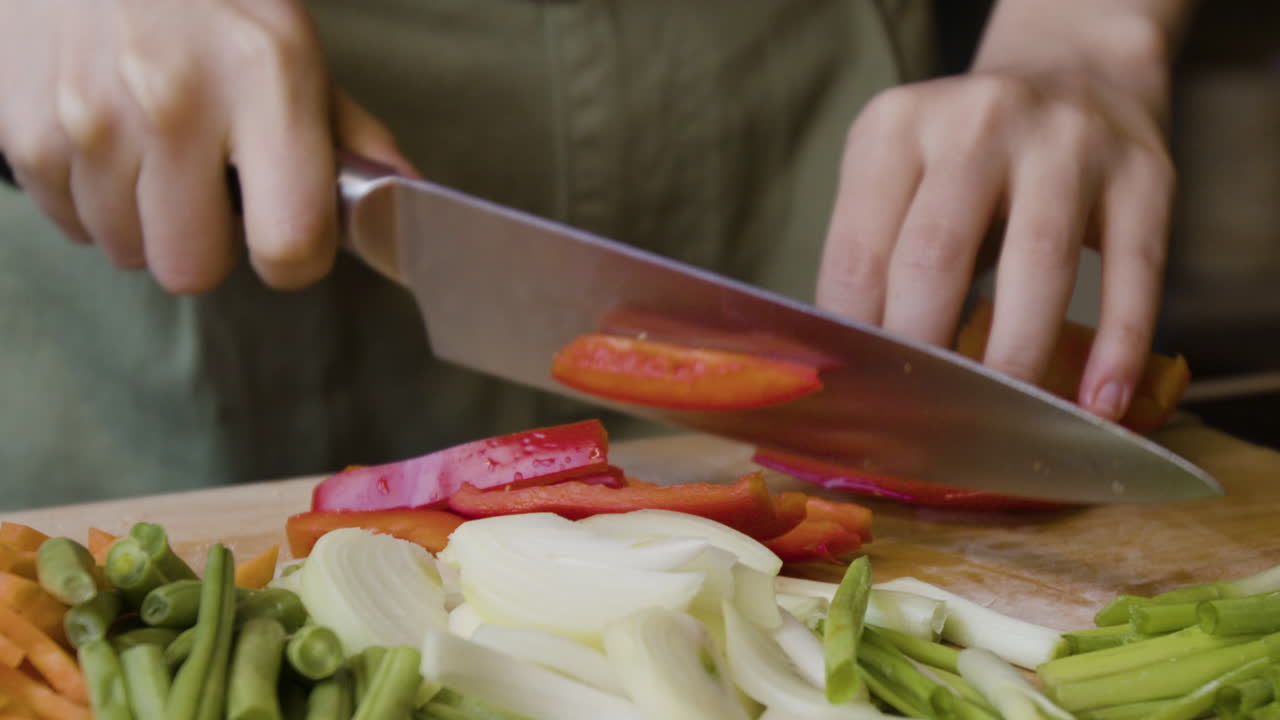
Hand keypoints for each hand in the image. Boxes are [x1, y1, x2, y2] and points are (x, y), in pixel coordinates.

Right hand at [0, 0, 413, 292]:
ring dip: (148, 221)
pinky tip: (110, 142)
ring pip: (129, 252)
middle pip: (193, 270)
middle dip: (209, 246)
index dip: (295, 258)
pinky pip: (70, 223)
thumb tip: (403, 193)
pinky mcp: (27, 128)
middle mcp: (176, 101)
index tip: (289, 239)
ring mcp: (91, 117)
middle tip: (211, 193)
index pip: (291, 242)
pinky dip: (93, 199)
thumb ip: (345, 128)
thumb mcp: (289, 39)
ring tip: (155, 154)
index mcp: (264, 79)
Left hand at [817, 9, 1180, 422]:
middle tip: (921, 424)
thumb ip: (874, 256)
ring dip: (1015, 358)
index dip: (856, 340)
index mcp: (895, 127)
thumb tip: (855, 376)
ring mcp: (1067, 141)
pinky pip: (1134, 270)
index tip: (860, 403)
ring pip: (1038, 265)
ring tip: (1003, 421)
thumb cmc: (966, 158)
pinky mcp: (1145, 172)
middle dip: (923, 354)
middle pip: (936, 256)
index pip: (857, 253)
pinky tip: (1100, 404)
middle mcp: (979, 120)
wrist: (1076, 70)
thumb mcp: (900, 176)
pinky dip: (1118, 346)